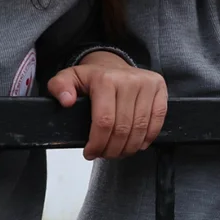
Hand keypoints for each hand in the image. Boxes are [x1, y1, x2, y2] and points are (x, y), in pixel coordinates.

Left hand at [47, 53, 167, 159]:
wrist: (114, 64)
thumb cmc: (92, 78)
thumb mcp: (68, 78)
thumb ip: (59, 87)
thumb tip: (66, 100)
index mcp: (105, 79)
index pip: (104, 121)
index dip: (98, 143)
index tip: (90, 153)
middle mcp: (129, 80)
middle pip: (123, 128)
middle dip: (112, 149)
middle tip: (104, 154)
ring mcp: (147, 84)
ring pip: (140, 128)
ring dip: (129, 147)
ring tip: (118, 152)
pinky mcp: (160, 89)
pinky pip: (157, 119)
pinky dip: (147, 137)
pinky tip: (136, 144)